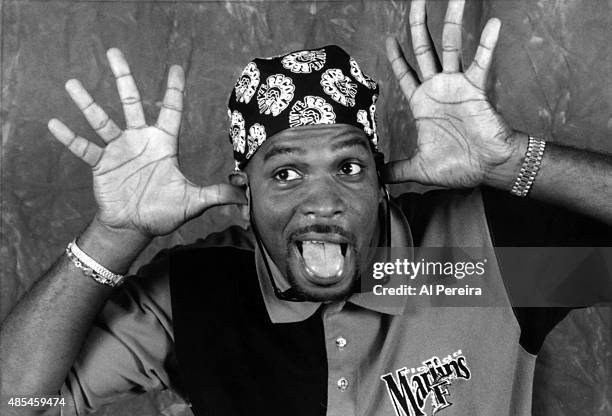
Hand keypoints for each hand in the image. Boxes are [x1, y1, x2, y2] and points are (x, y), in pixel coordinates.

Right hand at [48, 49, 245, 237]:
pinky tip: (54, 123)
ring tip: (72, 84)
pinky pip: (83, 147)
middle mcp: (140, 140)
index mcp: (163, 144)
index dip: (173, 89)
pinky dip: (69, 137)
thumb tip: (246, 195)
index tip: (175, 67)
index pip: (170, 110)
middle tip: (113, 52)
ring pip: (102, 120)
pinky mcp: (101, 163)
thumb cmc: (164, 212)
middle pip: (131, 102)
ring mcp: (119, 149)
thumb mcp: (193, 202)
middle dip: (123, 77)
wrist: (134, 227)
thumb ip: (217, 194)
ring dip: (87, 103)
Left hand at [384, 0, 517, 187]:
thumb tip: (376, 176)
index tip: (389, 37)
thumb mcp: (418, 169)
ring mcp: (457, 85)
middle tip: (416, 0)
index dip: (397, 56)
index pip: (405, 73)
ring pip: (451, 46)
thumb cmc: (458, 167)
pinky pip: (482, 62)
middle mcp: (437, 89)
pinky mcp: (476, 89)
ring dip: (452, 20)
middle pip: (424, 48)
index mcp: (422, 104)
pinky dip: (488, 43)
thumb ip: (396, 170)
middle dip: (418, 24)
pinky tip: (492, 22)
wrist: (488, 169)